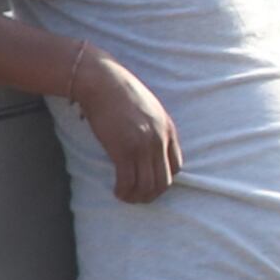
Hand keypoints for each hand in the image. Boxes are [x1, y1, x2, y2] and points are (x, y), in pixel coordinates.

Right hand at [70, 45, 182, 204]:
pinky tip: (117, 192)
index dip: (163, 178)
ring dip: (137, 197)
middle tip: (138, 198)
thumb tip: (147, 145)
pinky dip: (123, 191)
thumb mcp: (149, 109)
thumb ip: (153, 128)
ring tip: (126, 197)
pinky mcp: (124, 149)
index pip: (177, 165)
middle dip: (151, 193)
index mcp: (168, 129)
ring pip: (147, 185)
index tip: (149, 182)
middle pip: (164, 180)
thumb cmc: (120, 93)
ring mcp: (143, 145)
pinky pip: (128, 180)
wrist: (102, 81)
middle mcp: (160, 139)